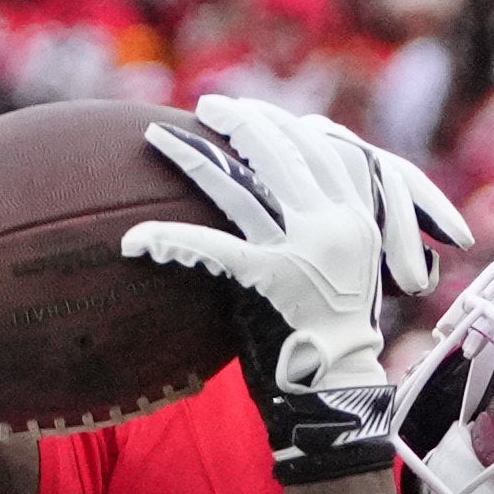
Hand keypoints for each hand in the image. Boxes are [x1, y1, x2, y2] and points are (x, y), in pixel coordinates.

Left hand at [127, 93, 466, 477]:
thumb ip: (327, 222)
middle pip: (281, 150)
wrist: (343, 387)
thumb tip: (288, 190)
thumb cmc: (336, 331)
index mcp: (358, 214)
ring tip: (158, 135)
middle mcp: (335, 223)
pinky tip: (135, 238)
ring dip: (192, 158)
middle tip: (205, 106)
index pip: (318, 146)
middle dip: (238, 121)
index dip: (280, 122)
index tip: (249, 112)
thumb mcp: (350, 264)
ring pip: (240, 189)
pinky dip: (170, 242)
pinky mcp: (271, 280)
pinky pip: (212, 249)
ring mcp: (304, 250)